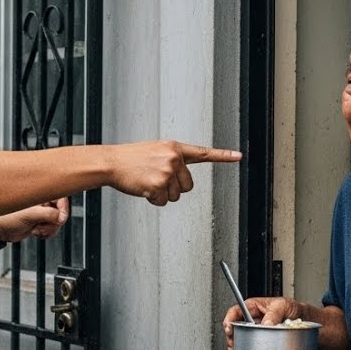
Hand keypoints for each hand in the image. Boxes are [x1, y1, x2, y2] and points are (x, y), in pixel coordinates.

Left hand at [0, 198, 69, 243]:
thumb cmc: (6, 217)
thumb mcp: (29, 215)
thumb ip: (48, 214)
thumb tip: (62, 217)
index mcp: (39, 194)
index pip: (60, 197)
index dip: (63, 208)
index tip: (60, 219)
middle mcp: (41, 202)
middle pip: (60, 212)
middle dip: (53, 223)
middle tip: (42, 226)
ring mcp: (41, 212)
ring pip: (56, 222)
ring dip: (49, 229)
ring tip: (36, 230)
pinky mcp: (39, 222)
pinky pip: (51, 228)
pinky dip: (46, 233)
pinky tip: (35, 232)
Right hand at [109, 140, 241, 206]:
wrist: (111, 162)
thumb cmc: (130, 159)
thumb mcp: (155, 151)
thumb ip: (172, 160)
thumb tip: (181, 176)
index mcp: (174, 148)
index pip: (203, 153)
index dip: (223, 156)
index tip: (239, 156)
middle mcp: (174, 158)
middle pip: (188, 186)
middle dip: (173, 187)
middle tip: (155, 178)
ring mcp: (167, 171)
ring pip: (175, 196)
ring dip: (161, 194)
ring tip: (147, 180)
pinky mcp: (158, 184)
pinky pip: (162, 202)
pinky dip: (152, 199)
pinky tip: (143, 187)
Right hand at [221, 296, 301, 349]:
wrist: (304, 318)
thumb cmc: (292, 308)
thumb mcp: (283, 306)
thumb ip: (273, 314)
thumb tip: (265, 324)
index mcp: (254, 307)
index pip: (236, 311)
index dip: (229, 319)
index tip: (229, 328)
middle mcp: (252, 318)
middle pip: (235, 327)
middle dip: (231, 336)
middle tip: (233, 343)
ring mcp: (256, 330)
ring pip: (241, 337)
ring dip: (237, 345)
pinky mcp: (262, 340)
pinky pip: (252, 345)